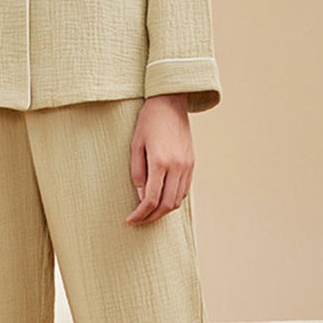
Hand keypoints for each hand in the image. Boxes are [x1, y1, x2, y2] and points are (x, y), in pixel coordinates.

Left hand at [126, 93, 193, 224]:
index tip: (130, 220)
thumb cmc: (148, 121)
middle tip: (138, 220)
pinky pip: (184, 190)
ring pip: (178, 200)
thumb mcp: (135, 145)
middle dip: (151, 217)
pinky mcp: (192, 163)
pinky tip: (161, 198)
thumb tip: (142, 197)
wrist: (169, 103)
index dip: (140, 214)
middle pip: (167, 205)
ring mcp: (187, 166)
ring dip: (163, 211)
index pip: (152, 199)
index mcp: (160, 162)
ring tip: (148, 212)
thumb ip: (138, 173)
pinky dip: (173, 199)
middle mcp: (177, 167)